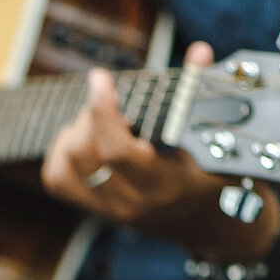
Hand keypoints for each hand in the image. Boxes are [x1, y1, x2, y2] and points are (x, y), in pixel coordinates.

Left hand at [40, 43, 263, 254]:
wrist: (212, 228)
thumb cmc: (222, 180)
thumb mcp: (221, 143)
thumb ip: (204, 95)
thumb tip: (199, 52)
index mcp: (165, 186)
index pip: (117, 151)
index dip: (103, 111)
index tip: (101, 79)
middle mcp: (132, 202)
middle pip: (84, 153)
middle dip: (91, 116)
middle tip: (114, 102)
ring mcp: (110, 210)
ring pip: (64, 165)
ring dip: (74, 132)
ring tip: (103, 121)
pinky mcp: (95, 211)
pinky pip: (57, 179)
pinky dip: (62, 152)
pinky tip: (86, 139)